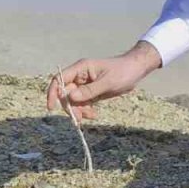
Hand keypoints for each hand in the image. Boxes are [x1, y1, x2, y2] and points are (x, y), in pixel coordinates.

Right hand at [45, 41, 161, 120]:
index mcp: (81, 68)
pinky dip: (85, 110)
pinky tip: (93, 115)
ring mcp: (85, 84)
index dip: (52, 93)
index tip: (52, 107)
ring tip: (91, 116)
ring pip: (73, 101)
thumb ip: (89, 90)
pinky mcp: (91, 92)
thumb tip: (70, 97)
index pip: (59, 79)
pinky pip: (82, 103)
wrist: (136, 70)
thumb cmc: (123, 72)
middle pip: (65, 93)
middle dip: (70, 107)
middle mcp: (80, 76)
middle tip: (78, 119)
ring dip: (78, 110)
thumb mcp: (108, 82)